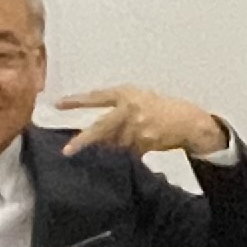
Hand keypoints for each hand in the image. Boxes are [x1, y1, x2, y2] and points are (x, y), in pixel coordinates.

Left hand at [55, 85, 230, 160]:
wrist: (187, 121)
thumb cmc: (160, 107)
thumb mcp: (138, 97)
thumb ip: (118, 107)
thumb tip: (97, 130)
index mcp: (126, 94)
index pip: (97, 98)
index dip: (77, 101)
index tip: (58, 104)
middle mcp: (130, 110)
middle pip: (101, 128)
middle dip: (84, 140)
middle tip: (67, 150)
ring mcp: (137, 129)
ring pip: (113, 144)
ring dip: (108, 148)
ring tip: (120, 144)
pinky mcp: (145, 143)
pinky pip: (126, 152)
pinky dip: (124, 153)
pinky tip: (131, 149)